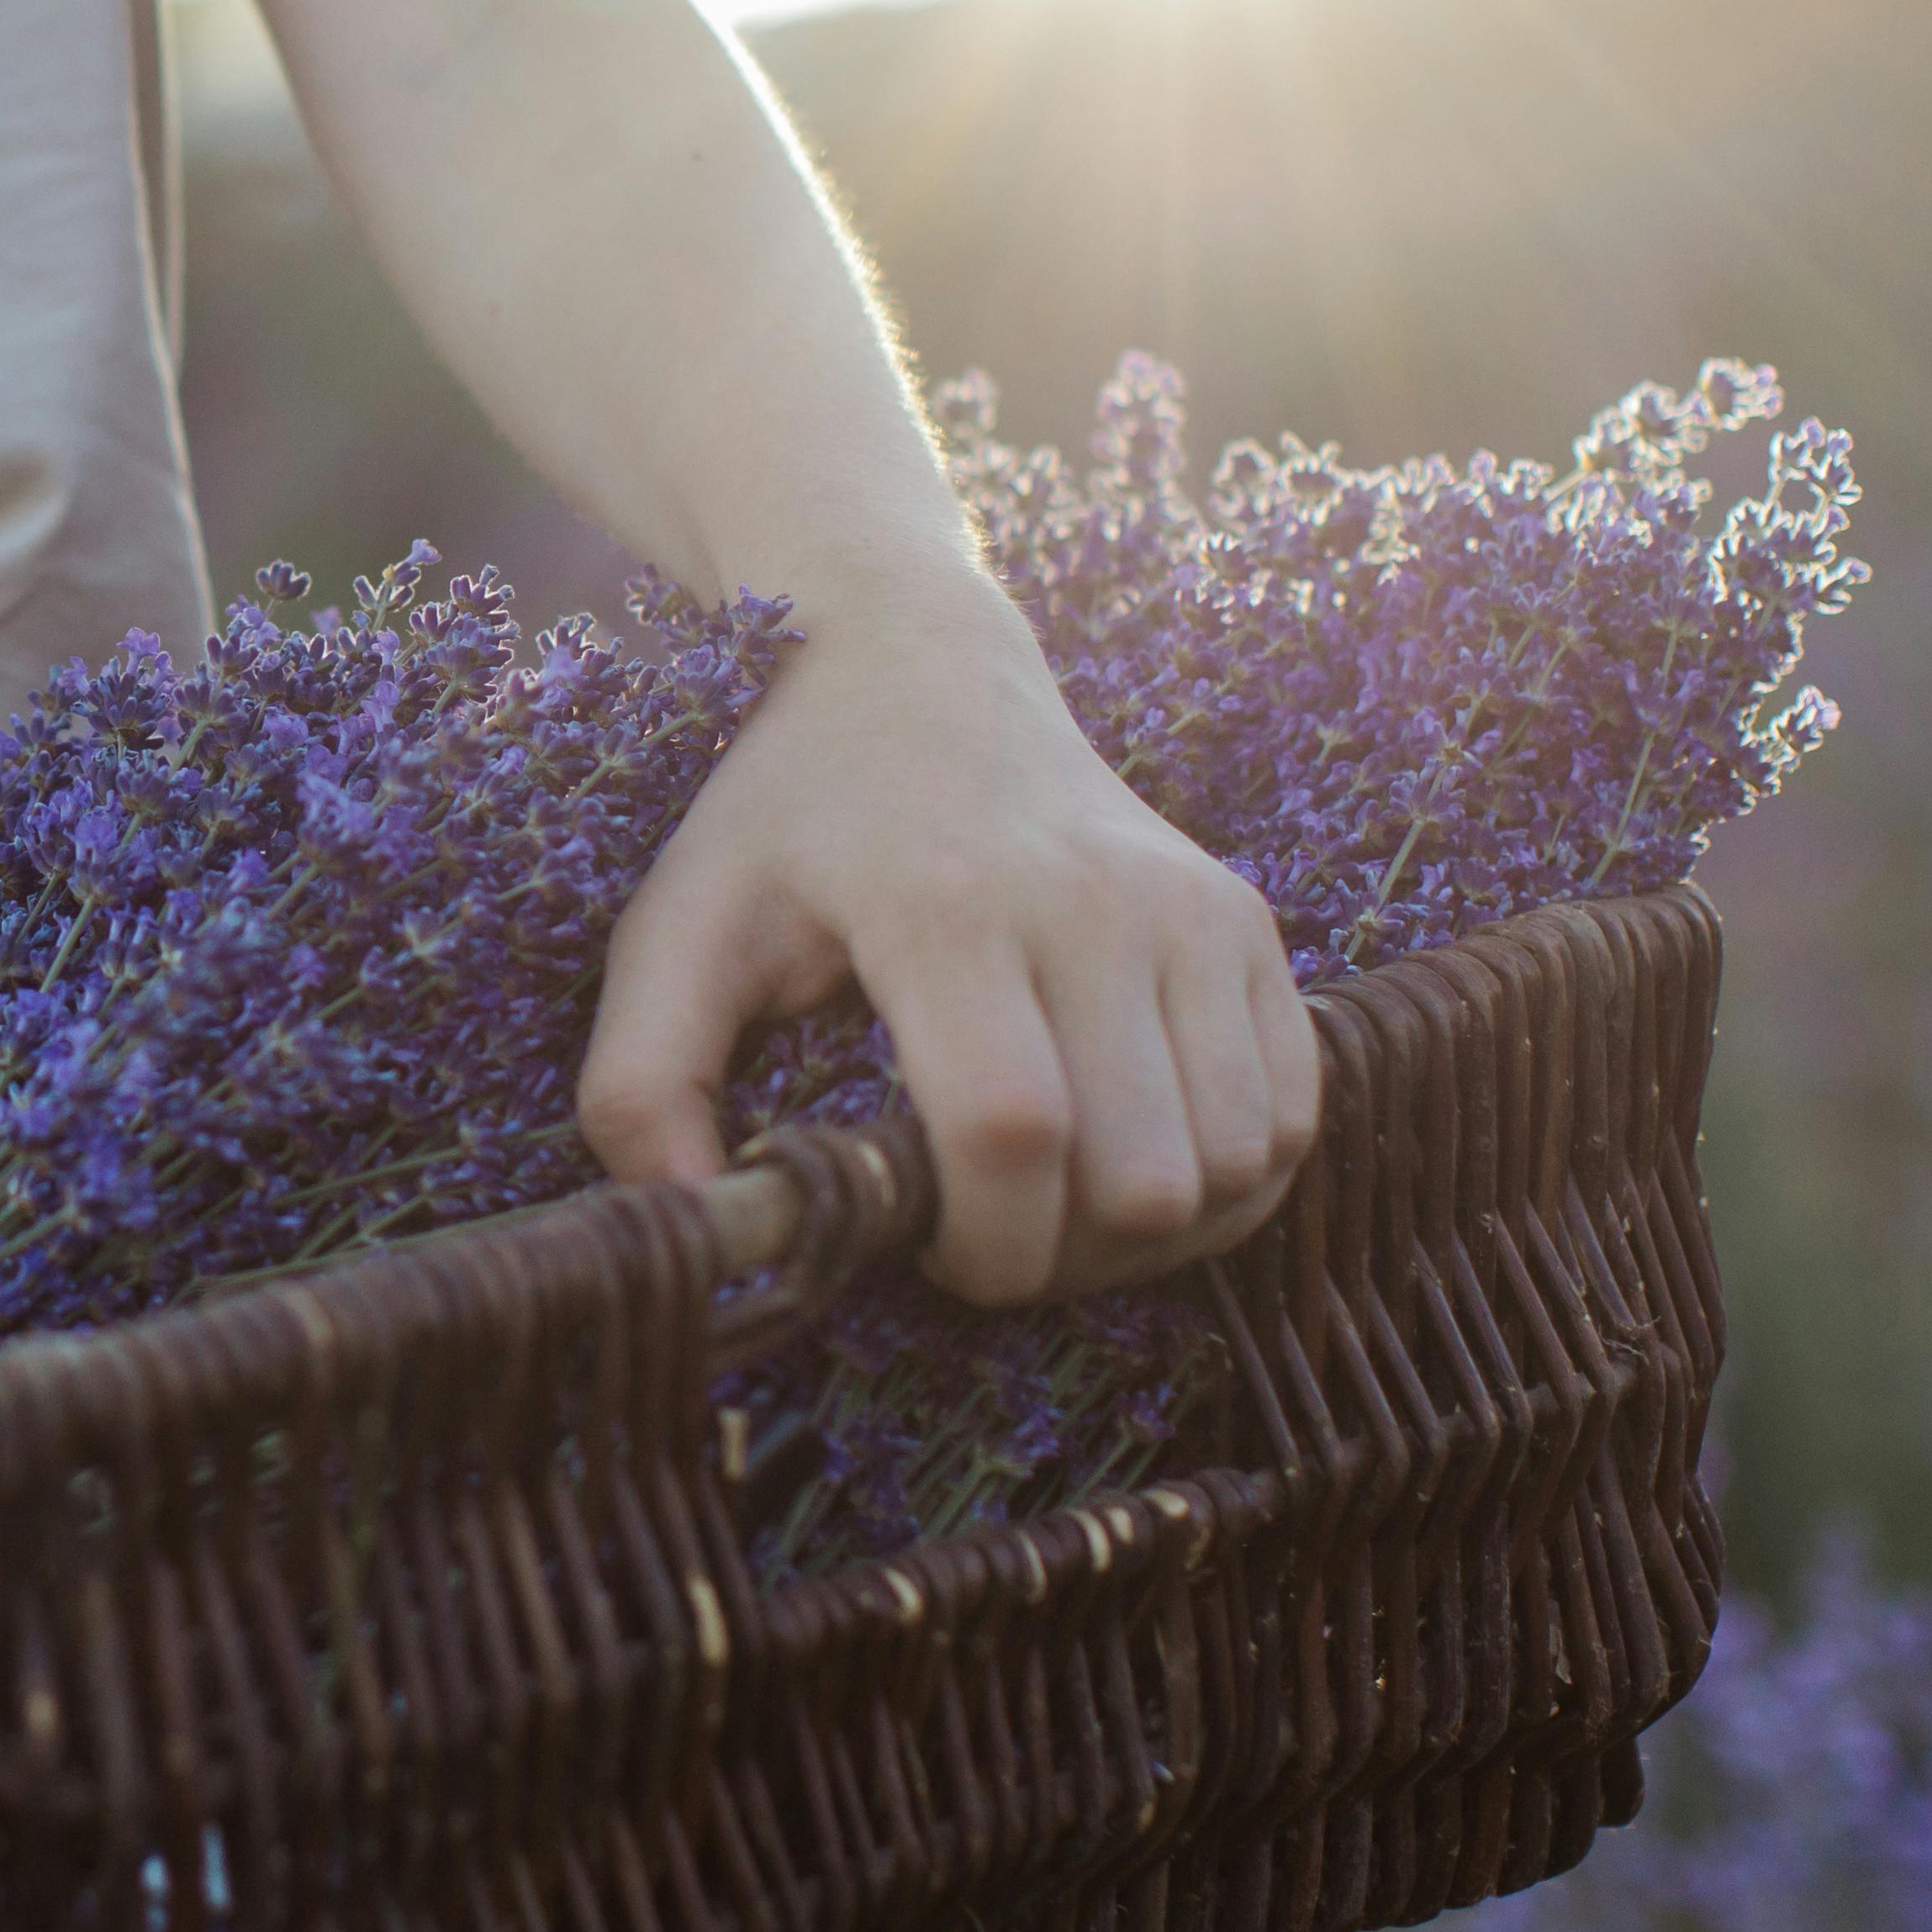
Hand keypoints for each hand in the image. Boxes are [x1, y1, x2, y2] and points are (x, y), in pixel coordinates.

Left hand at [576, 586, 1316, 1305]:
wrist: (921, 674)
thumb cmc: (788, 817)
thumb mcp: (677, 929)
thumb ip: (641, 1084)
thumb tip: (692, 1227)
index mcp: (944, 904)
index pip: (1012, 1130)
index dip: (985, 1242)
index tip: (927, 1248)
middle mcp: (1094, 901)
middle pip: (1137, 1176)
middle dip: (1059, 1257)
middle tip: (983, 1227)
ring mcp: (1190, 909)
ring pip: (1232, 1164)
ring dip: (1147, 1231)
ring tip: (1054, 1195)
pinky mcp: (1246, 922)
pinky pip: (1290, 1116)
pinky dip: (1224, 1176)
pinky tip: (1130, 1150)